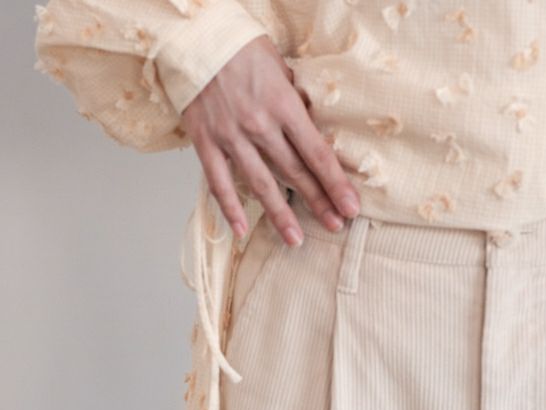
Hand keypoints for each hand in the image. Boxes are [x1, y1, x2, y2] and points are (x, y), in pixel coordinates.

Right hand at [181, 35, 359, 245]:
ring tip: (295, 239)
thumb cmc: (240, 46)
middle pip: (294, 173)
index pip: (316, 152)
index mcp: (282, 104)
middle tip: (335, 225)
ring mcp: (231, 136)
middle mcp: (259, 124)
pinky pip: (218, 182)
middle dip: (318, 202)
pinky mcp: (205, 141)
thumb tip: (311, 130)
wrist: (194, 35)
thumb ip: (294, 102)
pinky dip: (230, 208)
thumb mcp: (280, 67)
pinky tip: (242, 229)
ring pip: (261, 184)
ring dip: (280, 215)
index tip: (350, 206)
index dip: (335, 183)